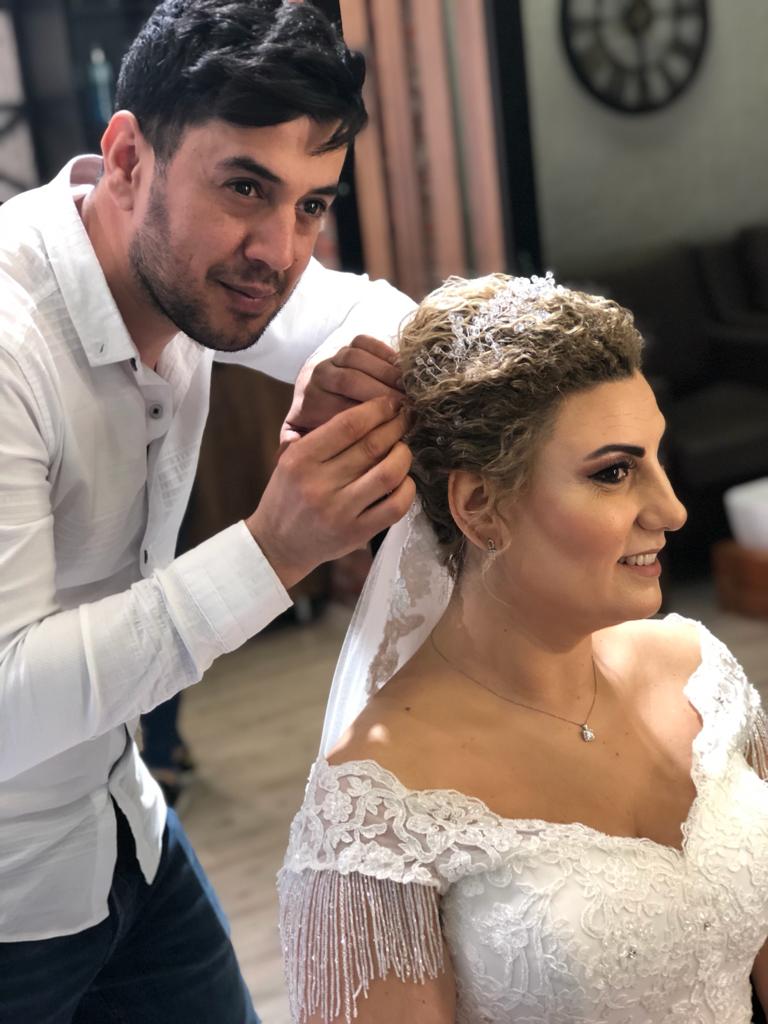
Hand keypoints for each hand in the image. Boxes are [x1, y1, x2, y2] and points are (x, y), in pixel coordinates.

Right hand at [248, 396, 413, 588]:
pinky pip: (395, 506)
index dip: (377, 410)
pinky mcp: (356, 533)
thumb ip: (323, 437)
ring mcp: (339, 511)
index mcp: (301, 459)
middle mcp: (319, 484)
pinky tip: (404, 480)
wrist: (278, 544)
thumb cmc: (289, 495)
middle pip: (372, 446)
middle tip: (405, 419)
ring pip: (388, 474)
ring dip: (403, 455)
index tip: (391, 404)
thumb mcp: (291, 460)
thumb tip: (371, 411)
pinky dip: (407, 489)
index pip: (348, 425)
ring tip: (403, 449)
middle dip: (396, 427)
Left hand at [281, 335, 402, 444]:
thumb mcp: (305, 439)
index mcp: (311, 401)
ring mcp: (333, 356)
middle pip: (350, 379)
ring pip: (357, 357)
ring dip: (385, 371)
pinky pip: (364, 342)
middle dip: (381, 392)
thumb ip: (301, 447)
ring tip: (407, 387)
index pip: (339, 407)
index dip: (368, 414)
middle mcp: (318, 375)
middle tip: (406, 405)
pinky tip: (401, 366)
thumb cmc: (318, 423)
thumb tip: (292, 455)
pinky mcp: (347, 344)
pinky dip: (383, 351)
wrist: (313, 393)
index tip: (392, 423)